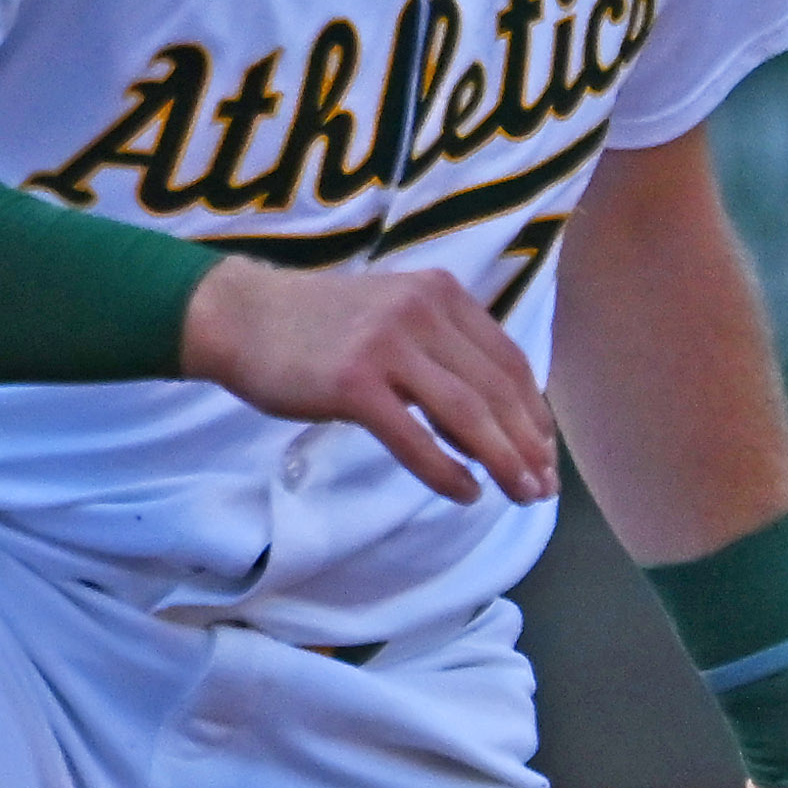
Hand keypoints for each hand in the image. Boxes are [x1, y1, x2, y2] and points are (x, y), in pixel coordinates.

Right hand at [178, 255, 557, 506]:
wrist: (241, 317)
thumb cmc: (319, 327)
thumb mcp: (395, 316)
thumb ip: (443, 352)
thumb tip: (494, 421)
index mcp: (442, 293)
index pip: (509, 359)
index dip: (535, 412)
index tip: (546, 451)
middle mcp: (422, 310)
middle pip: (496, 389)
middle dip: (528, 444)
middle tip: (543, 487)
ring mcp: (388, 345)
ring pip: (467, 413)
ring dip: (503, 460)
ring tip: (521, 494)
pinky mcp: (353, 383)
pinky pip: (415, 438)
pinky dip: (447, 471)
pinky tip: (466, 493)